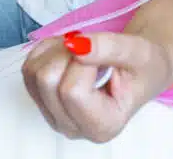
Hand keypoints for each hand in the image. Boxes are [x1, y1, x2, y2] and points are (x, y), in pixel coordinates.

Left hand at [21, 32, 171, 142]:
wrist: (140, 68)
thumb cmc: (143, 65)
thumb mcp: (138, 52)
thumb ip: (110, 48)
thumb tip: (77, 45)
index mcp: (103, 126)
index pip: (72, 92)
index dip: (85, 62)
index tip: (105, 55)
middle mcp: (74, 127)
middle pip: (47, 81)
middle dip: (69, 53)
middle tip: (94, 50)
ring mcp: (53, 115)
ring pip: (35, 73)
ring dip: (58, 51)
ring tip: (86, 53)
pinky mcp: (40, 99)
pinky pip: (29, 67)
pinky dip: (48, 51)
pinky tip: (72, 54)